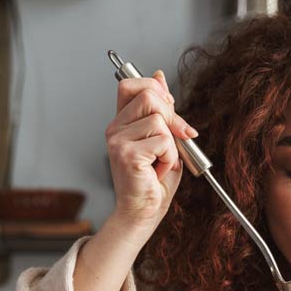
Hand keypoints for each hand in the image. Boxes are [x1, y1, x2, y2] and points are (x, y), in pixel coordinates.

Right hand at [105, 69, 198, 243]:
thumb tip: (160, 77)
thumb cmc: (153, 182)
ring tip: (160, 162)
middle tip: (176, 140)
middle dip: (171, 116)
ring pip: (159, 120)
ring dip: (171, 145)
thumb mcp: (164, 138)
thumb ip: (161, 109)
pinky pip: (163, 142)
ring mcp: (118, 141)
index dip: (154, 89)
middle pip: (149, 96)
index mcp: (121, 122)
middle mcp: (115, 129)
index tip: (169, 109)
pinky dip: (169, 158)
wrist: (142, 213)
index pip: (130, 84)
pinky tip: (157, 171)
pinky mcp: (127, 155)